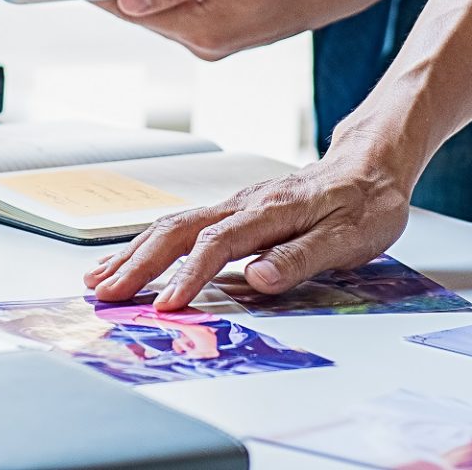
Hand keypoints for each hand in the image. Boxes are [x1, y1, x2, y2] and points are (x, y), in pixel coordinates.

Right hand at [83, 142, 412, 310]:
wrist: (371, 164)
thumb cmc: (366, 203)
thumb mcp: (350, 236)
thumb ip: (302, 257)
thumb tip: (259, 278)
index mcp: (270, 212)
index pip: (218, 245)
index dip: (188, 276)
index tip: (166, 307)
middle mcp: (243, 204)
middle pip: (177, 230)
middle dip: (138, 263)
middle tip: (105, 295)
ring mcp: (234, 204)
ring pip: (172, 225)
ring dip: (134, 253)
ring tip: (101, 280)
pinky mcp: (232, 210)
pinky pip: (182, 226)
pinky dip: (150, 244)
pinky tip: (133, 259)